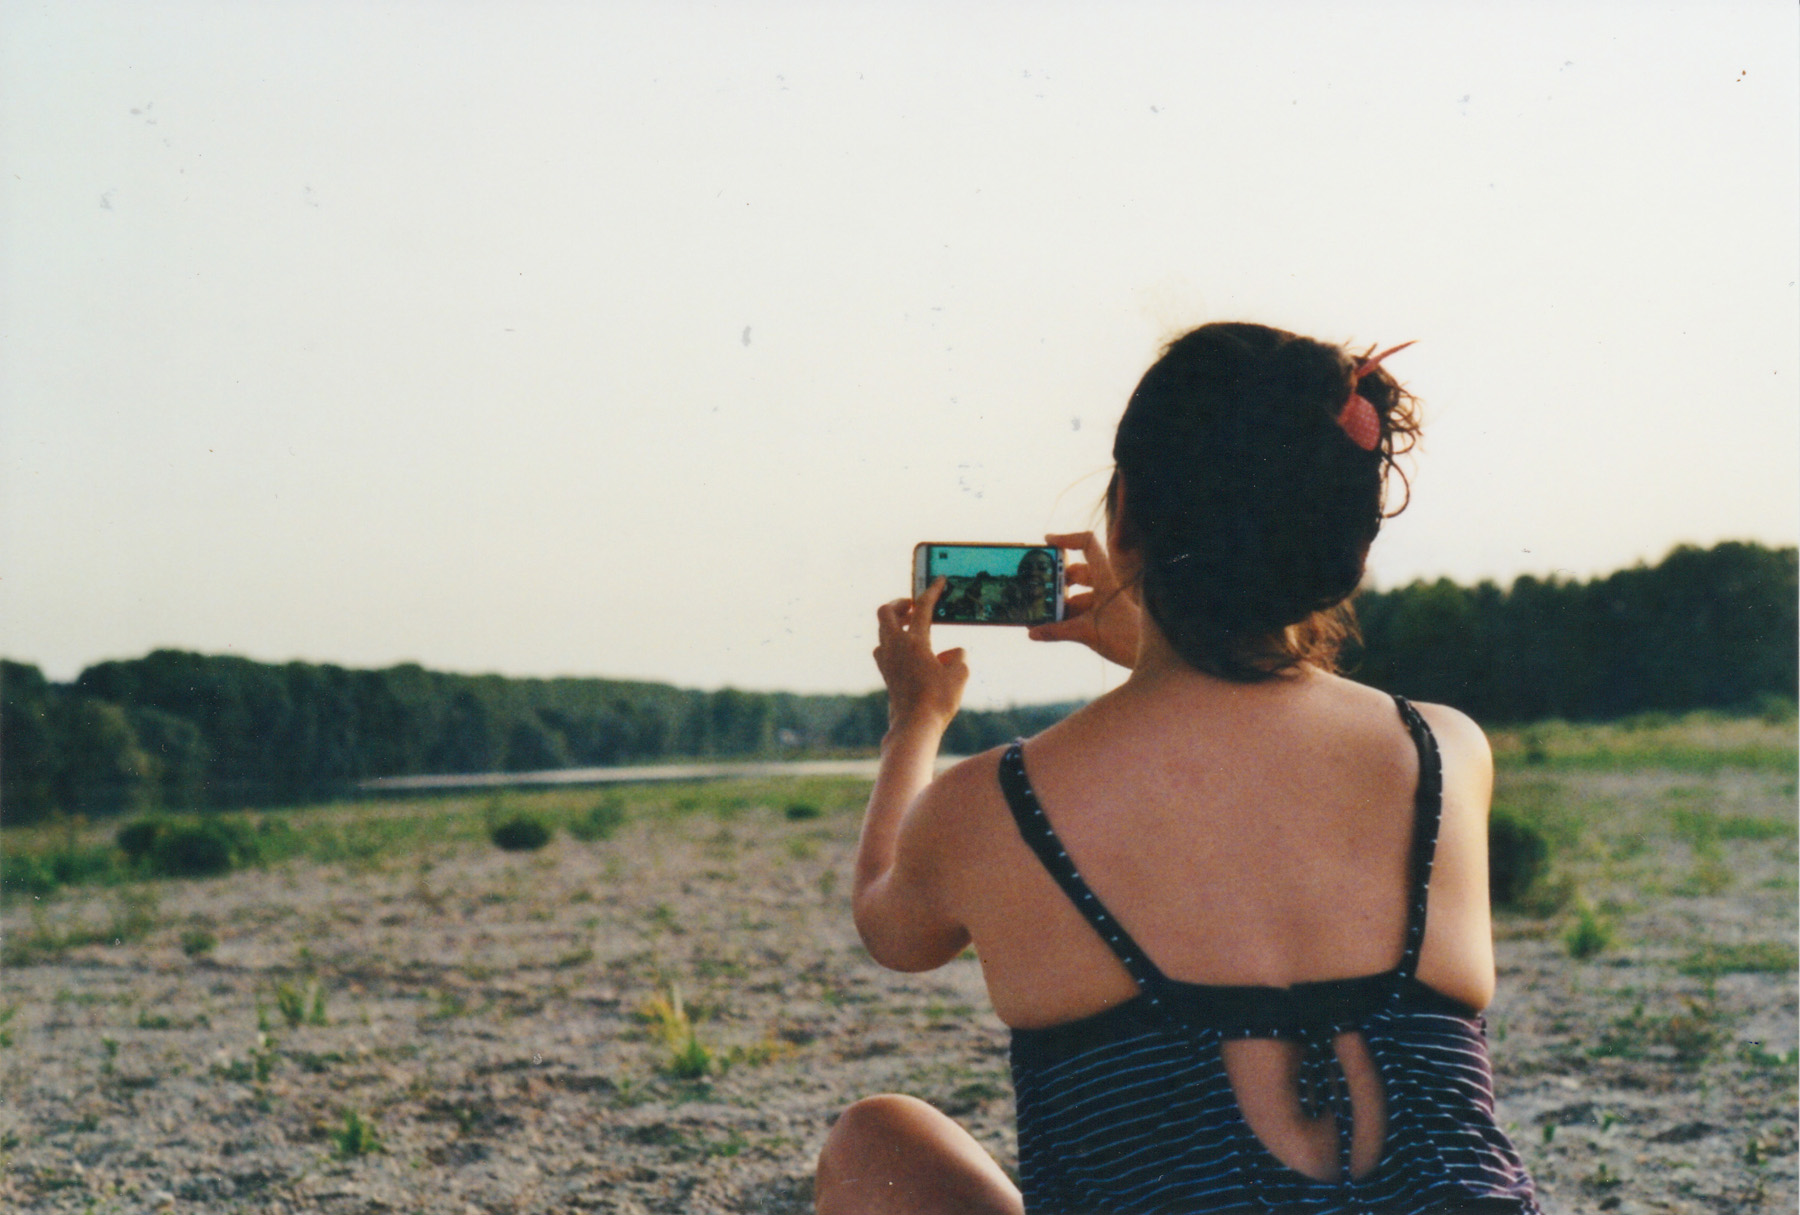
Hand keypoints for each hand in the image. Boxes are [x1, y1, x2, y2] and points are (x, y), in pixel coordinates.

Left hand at [873, 577, 969, 733]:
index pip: (923, 608)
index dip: (932, 591)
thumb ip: (959, 657)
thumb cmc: (938, 701)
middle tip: (915, 607)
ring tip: (913, 627)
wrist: (914, 726)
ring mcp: (886, 660)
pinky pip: (883, 648)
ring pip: (882, 630)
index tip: (939, 580)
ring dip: (895, 622)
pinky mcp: (885, 673)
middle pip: (886, 611)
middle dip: (900, 603)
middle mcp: (895, 647)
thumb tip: (951, 653)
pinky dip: (893, 642)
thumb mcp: (960, 675)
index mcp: (914, 642)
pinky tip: (908, 651)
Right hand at [1028, 531, 1140, 667]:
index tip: (1047, 542)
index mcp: (1105, 578)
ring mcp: (1104, 602)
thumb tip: (1032, 632)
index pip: (1088, 545)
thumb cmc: (1126, 638)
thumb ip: (1058, 632)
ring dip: (1057, 603)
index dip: (1067, 539)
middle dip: (1054, 580)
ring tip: (1036, 612)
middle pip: (1075, 572)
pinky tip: (1046, 628)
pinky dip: (1064, 618)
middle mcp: (1104, 586)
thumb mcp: (1087, 633)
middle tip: (1035, 586)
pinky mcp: (1103, 617)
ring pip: (1076, 594)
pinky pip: (1079, 612)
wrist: (1150, 656)